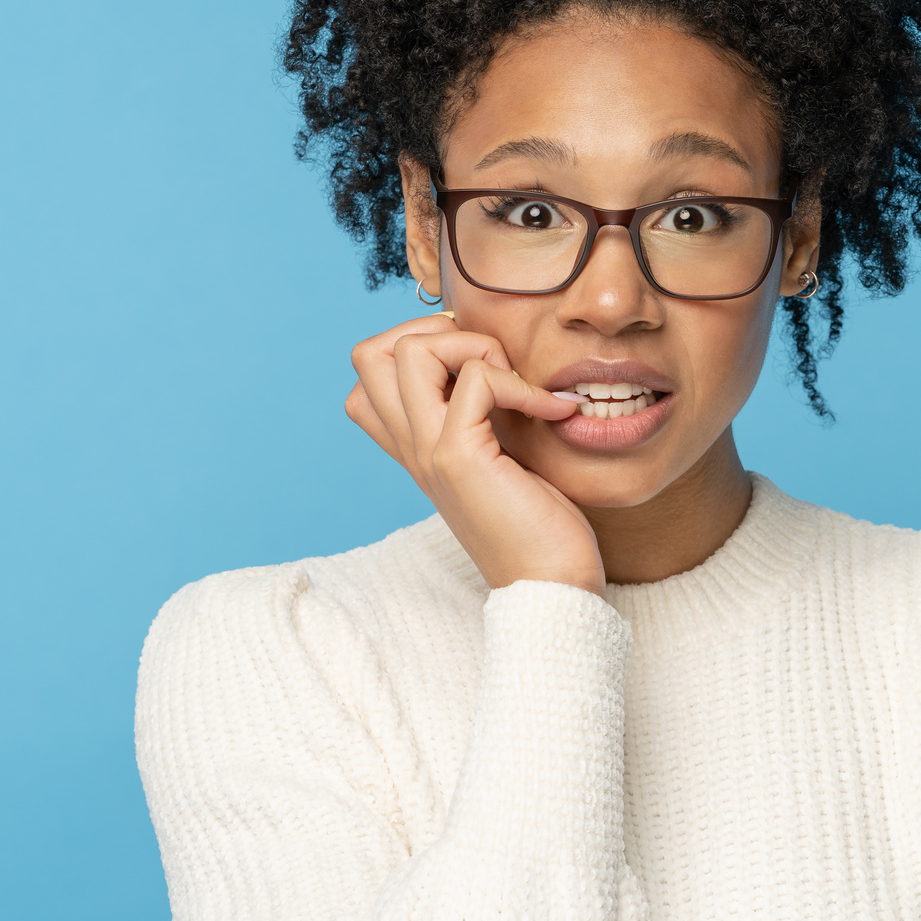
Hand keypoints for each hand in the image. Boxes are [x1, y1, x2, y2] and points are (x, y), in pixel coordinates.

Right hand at [344, 313, 601, 594]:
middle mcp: (411, 447)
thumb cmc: (540, 529)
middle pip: (368, 352)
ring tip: (516, 383)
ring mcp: (428, 451)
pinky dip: (521, 381)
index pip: (368, 376)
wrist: (551, 589)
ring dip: (473, 346)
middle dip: (432, 331)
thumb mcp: (503, 458)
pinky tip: (553, 410)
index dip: (417, 347)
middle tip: (488, 361)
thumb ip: (487, 416)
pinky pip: (477, 378)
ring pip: (408, 351)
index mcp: (415, 447)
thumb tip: (502, 360)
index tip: (478, 367)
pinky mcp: (459, 458)